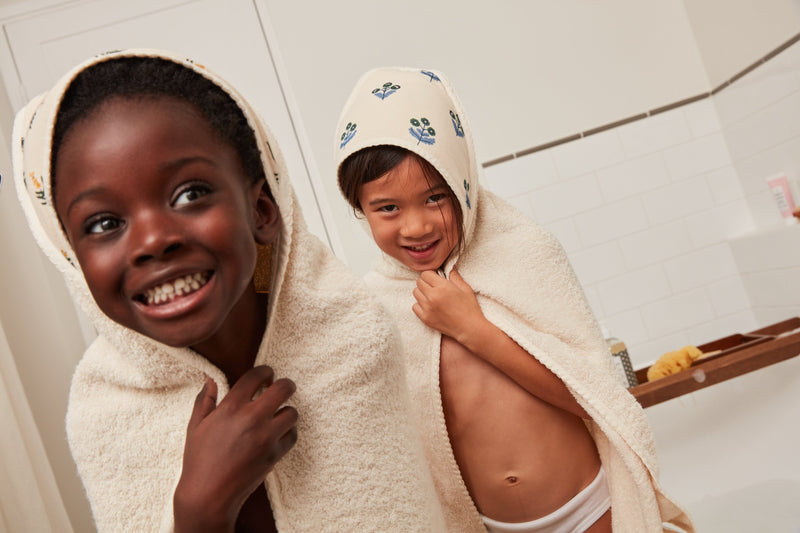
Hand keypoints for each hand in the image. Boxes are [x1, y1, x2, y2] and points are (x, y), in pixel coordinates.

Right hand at [174, 366, 296, 531]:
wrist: (208, 494)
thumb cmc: (199, 460)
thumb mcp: (196, 426)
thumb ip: (205, 400)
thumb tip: (211, 380)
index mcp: (231, 407)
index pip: (256, 376)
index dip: (265, 371)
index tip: (267, 375)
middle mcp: (252, 418)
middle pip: (284, 388)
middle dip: (286, 385)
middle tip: (281, 388)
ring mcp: (266, 437)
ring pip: (293, 412)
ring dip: (287, 411)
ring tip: (277, 415)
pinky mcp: (275, 454)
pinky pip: (293, 436)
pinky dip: (288, 433)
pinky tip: (278, 434)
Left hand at [412, 268, 484, 343]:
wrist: (470, 328)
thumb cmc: (469, 308)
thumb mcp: (465, 288)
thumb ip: (454, 276)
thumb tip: (448, 268)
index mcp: (442, 287)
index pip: (425, 274)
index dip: (431, 275)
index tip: (436, 278)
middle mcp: (432, 296)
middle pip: (419, 282)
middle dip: (426, 282)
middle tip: (435, 287)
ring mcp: (427, 308)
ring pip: (415, 293)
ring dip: (422, 293)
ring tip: (432, 296)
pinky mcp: (425, 318)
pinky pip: (415, 306)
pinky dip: (420, 304)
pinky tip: (430, 306)